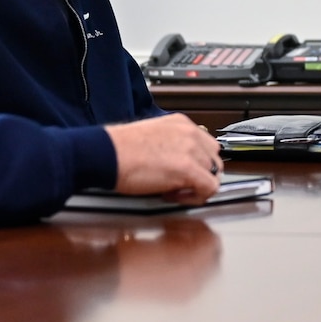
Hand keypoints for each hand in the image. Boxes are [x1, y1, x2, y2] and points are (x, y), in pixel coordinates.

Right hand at [105, 113, 220, 198]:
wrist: (106, 153)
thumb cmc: (119, 148)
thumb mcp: (152, 136)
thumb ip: (170, 145)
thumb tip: (175, 161)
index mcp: (182, 124)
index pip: (206, 146)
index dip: (197, 163)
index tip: (182, 172)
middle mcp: (190, 134)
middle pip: (214, 160)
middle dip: (200, 175)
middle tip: (179, 183)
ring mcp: (191, 150)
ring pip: (214, 175)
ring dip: (197, 186)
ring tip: (174, 190)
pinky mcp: (188, 169)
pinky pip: (210, 188)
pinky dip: (196, 197)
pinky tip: (174, 195)